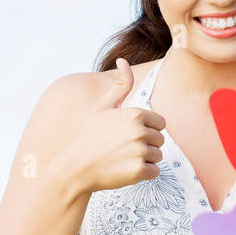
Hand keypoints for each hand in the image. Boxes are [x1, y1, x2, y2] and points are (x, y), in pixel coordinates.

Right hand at [56, 59, 166, 193]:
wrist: (75, 168)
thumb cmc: (89, 136)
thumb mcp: (102, 107)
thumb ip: (120, 85)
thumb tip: (123, 60)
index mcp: (135, 114)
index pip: (160, 124)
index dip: (146, 130)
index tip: (127, 135)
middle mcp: (139, 131)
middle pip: (160, 140)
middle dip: (145, 145)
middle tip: (122, 149)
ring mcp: (139, 152)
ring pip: (158, 156)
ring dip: (144, 160)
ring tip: (122, 159)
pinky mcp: (139, 171)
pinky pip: (154, 172)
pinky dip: (142, 174)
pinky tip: (124, 170)